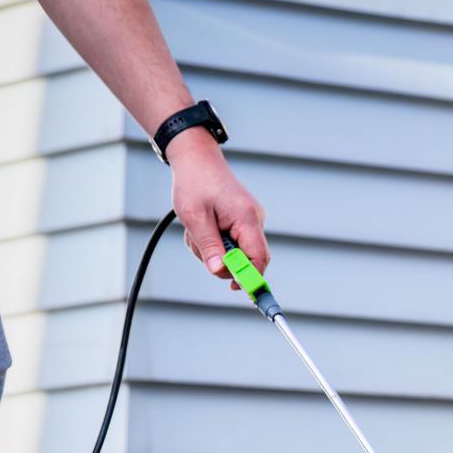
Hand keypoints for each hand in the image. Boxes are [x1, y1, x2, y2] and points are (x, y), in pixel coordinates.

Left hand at [167, 128, 267, 291]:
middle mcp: (255, 220)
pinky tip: (203, 227)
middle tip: (201, 250)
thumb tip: (219, 272)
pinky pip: (233, 244)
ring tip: (196, 232)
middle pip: (249, 260)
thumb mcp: (194, 217)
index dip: (251, 279)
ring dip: (214, 251)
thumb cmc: (194, 184)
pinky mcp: (244, 222)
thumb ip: (209, 246)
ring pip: (238, 254)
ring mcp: (251, 221)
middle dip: (224, 263)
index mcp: (246, 218)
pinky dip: (216, 242)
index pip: (258, 258)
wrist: (197, 159)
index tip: (241, 293)